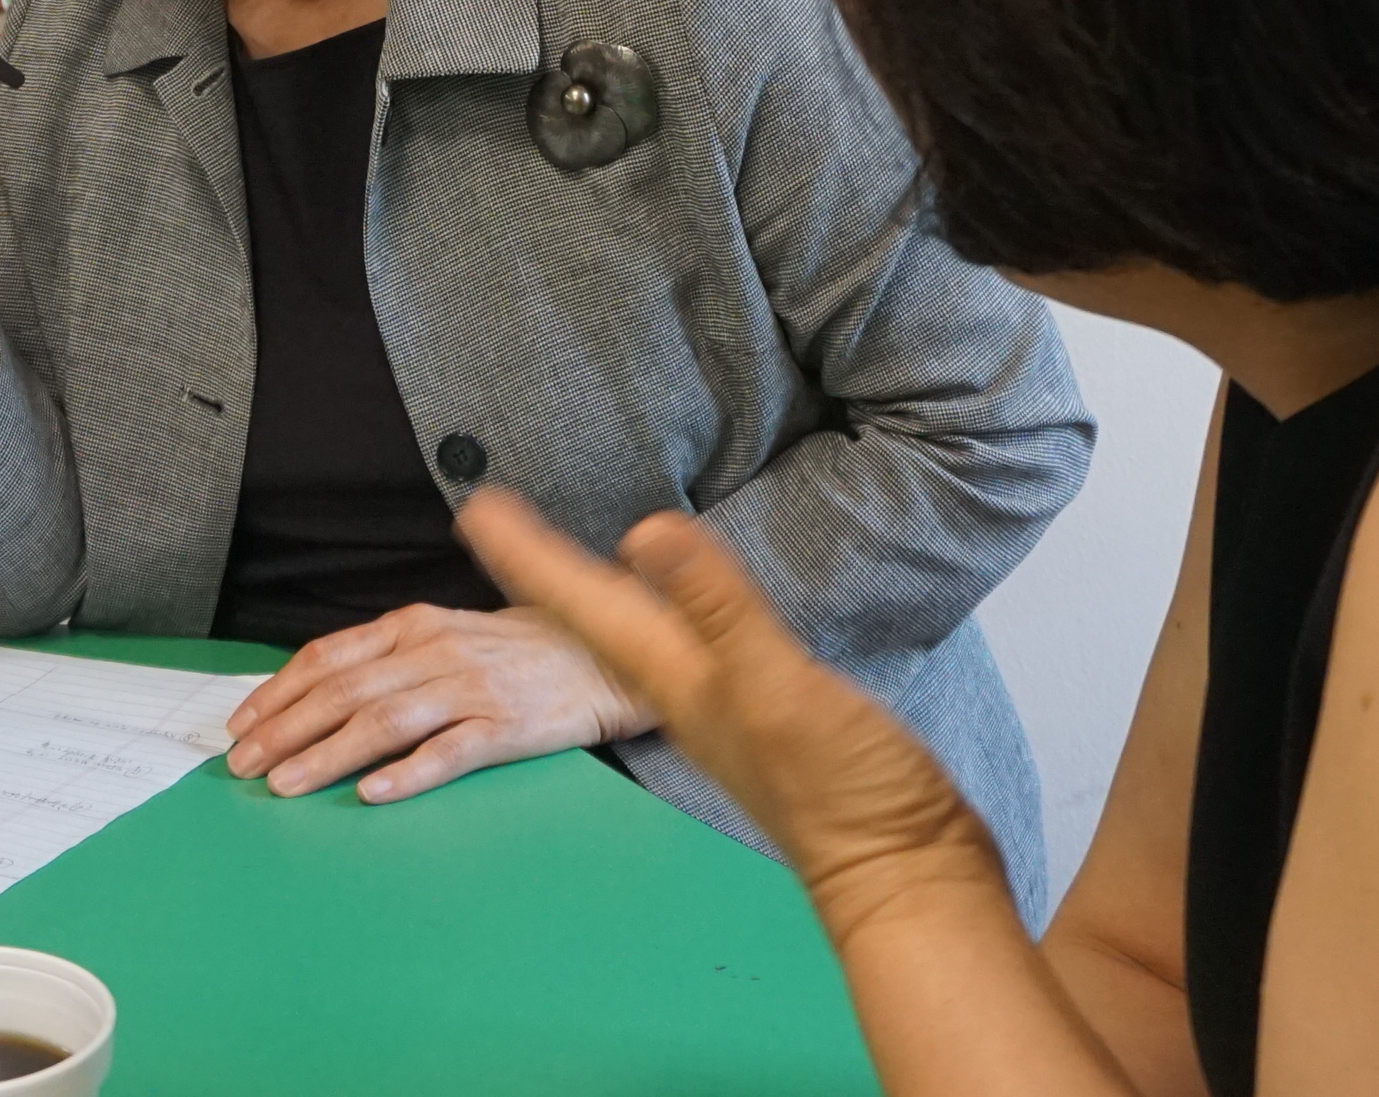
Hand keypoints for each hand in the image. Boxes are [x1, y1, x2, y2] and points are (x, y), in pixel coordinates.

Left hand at [223, 599, 645, 804]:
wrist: (601, 655)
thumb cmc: (513, 651)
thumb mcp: (443, 634)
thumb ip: (386, 656)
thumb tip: (313, 686)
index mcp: (413, 625)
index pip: (330, 658)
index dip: (279, 692)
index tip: (241, 725)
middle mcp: (435, 651)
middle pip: (345, 692)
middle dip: (285, 730)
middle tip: (242, 765)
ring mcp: (471, 689)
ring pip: (385, 722)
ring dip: (327, 755)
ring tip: (285, 784)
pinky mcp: (507, 728)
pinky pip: (449, 752)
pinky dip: (407, 773)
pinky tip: (372, 794)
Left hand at [458, 491, 994, 918]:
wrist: (903, 869)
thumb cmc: (843, 791)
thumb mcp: (776, 685)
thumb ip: (717, 608)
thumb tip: (645, 531)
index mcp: (674, 677)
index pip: (579, 604)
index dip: (528, 554)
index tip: (475, 507)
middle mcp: (684, 690)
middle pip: (590, 618)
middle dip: (541, 568)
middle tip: (493, 522)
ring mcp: (721, 707)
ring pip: (631, 635)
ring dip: (587, 595)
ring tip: (556, 563)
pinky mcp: (764, 717)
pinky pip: (687, 651)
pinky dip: (663, 619)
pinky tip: (672, 619)